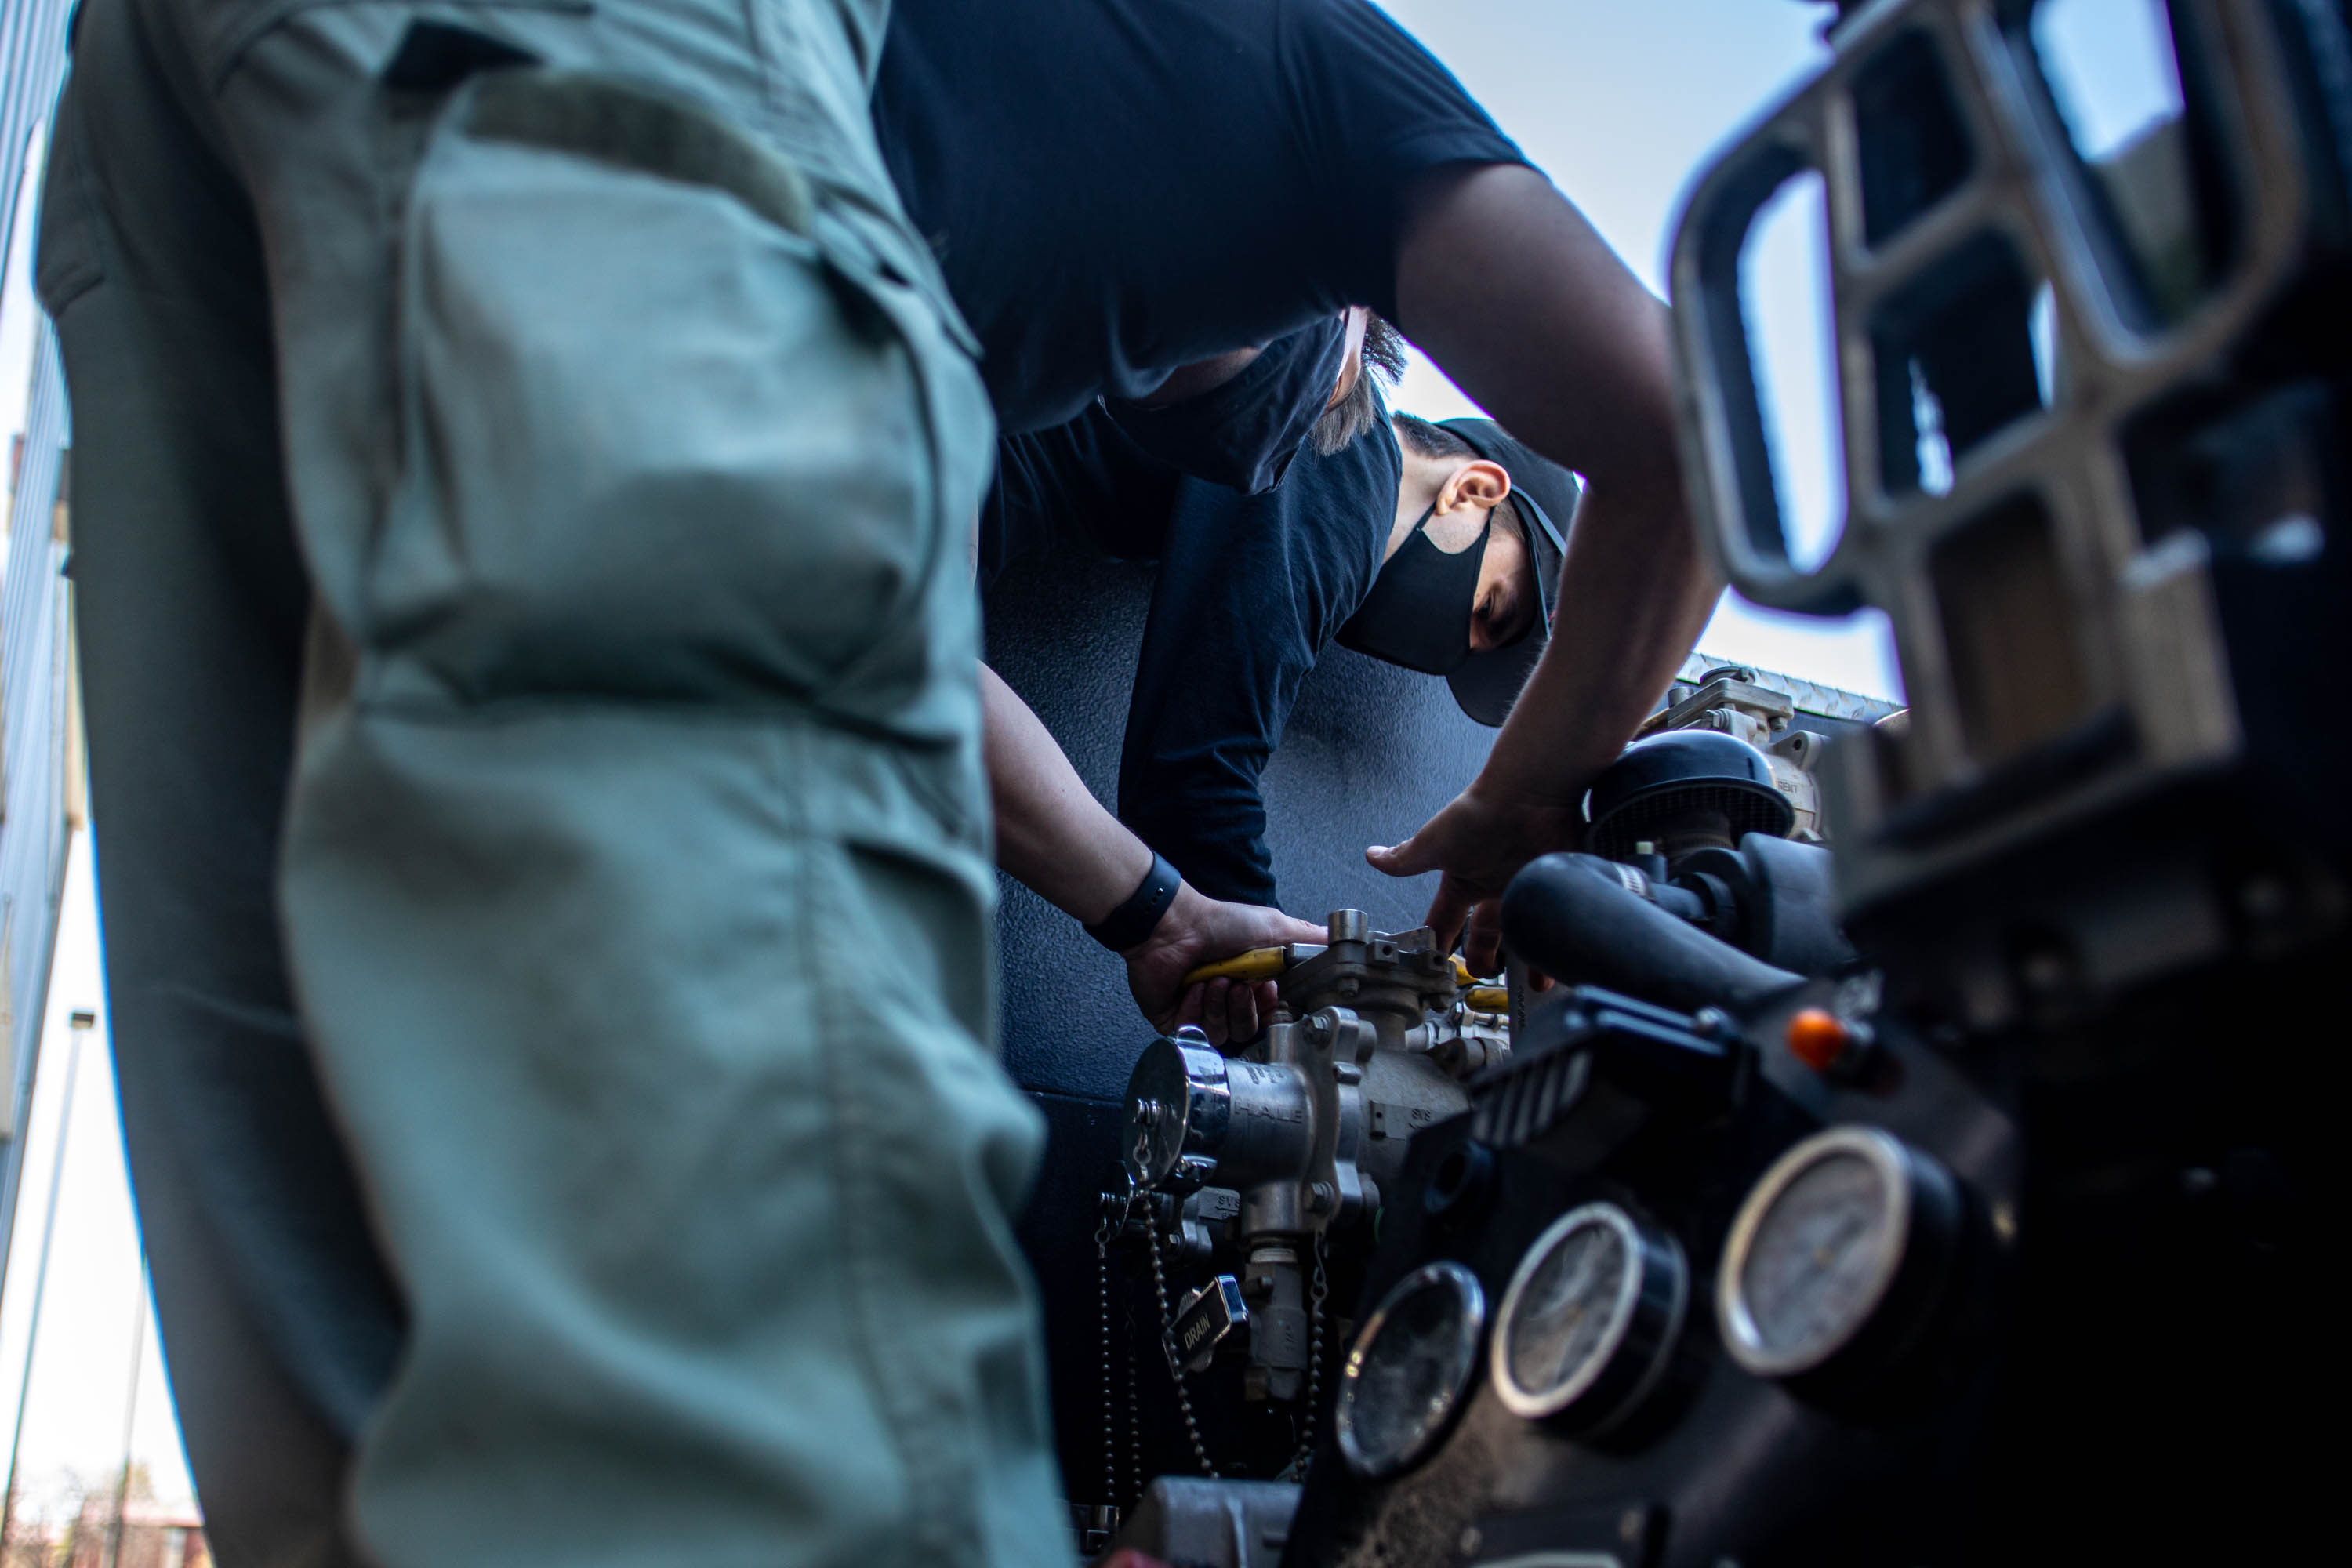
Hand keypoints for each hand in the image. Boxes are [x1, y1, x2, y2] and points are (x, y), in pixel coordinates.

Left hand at [1123, 884, 1326, 1046]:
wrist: (1173, 925)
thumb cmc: (1219, 923)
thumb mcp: (1274, 927)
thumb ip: (1306, 939)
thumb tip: (1337, 941)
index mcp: (1250, 982)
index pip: (1270, 1016)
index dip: (1269, 1008)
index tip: (1266, 990)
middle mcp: (1226, 999)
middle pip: (1248, 1030)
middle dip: (1244, 1006)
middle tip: (1237, 982)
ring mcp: (1200, 1011)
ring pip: (1222, 1034)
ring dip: (1218, 1004)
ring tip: (1212, 978)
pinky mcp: (1175, 1020)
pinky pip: (1194, 1033)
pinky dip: (1195, 1008)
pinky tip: (1191, 986)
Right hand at [1366, 782, 1581, 974]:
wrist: (1529, 794)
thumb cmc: (1480, 812)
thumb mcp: (1434, 842)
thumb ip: (1405, 857)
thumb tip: (1373, 856)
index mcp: (1465, 880)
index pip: (1447, 920)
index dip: (1439, 942)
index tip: (1435, 963)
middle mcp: (1495, 886)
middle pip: (1488, 935)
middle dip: (1485, 959)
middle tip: (1484, 975)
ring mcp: (1525, 887)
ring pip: (1524, 932)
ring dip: (1529, 958)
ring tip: (1535, 983)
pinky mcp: (1554, 886)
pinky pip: (1556, 921)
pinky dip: (1558, 941)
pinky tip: (1559, 960)